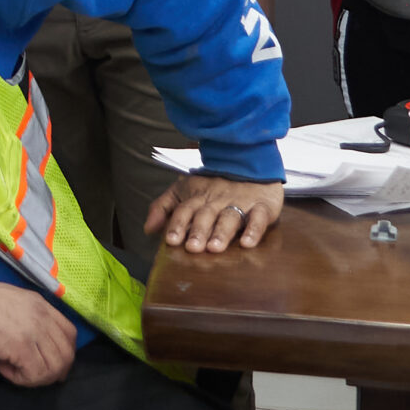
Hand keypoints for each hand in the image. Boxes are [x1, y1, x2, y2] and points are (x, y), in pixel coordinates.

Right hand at [0, 271, 74, 386]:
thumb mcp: (12, 301)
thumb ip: (29, 316)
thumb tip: (36, 341)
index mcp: (41, 303)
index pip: (70, 333)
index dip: (63, 353)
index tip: (49, 364)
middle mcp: (43, 316)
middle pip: (66, 354)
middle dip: (53, 371)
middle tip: (30, 374)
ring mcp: (34, 331)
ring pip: (54, 368)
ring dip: (36, 376)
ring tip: (13, 369)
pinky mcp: (21, 347)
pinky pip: (35, 374)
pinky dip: (20, 378)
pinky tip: (2, 367)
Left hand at [146, 176, 282, 253]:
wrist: (249, 161)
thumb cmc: (212, 183)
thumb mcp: (183, 190)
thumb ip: (164, 207)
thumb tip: (148, 228)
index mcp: (197, 197)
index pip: (184, 210)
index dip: (178, 224)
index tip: (172, 240)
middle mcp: (217, 200)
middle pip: (206, 215)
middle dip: (199, 231)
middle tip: (193, 247)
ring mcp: (240, 202)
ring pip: (230, 217)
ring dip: (222, 232)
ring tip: (215, 247)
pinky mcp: (262, 206)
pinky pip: (259, 217)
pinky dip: (254, 229)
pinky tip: (247, 243)